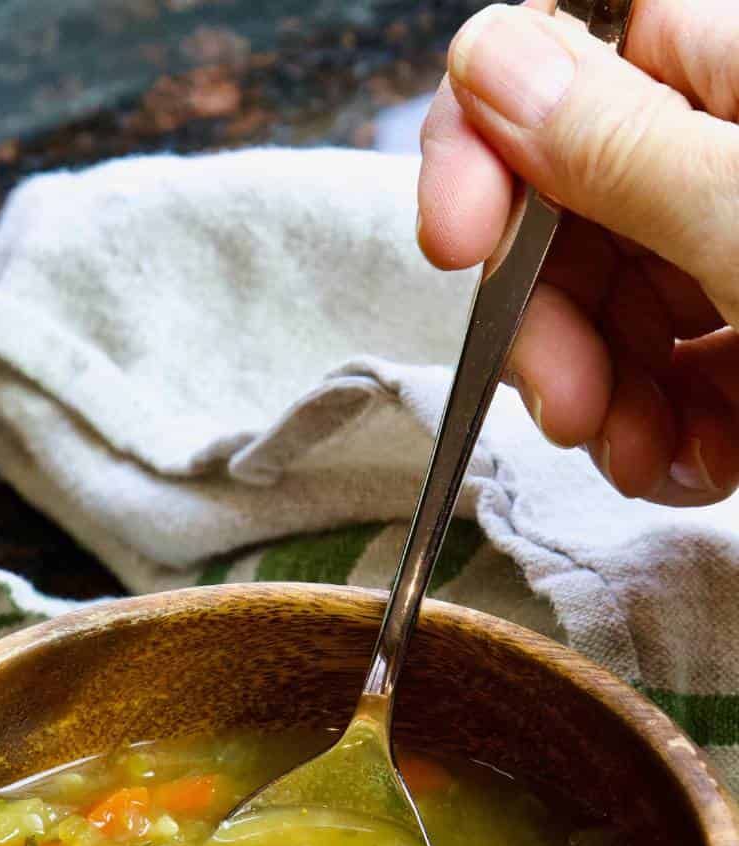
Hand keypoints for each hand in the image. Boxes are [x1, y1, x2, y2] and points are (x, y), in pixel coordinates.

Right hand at [418, 0, 738, 503]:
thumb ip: (619, 145)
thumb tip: (486, 59)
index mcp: (735, 77)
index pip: (566, 61)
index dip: (487, 146)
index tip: (453, 241)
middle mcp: (724, 161)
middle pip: (569, 213)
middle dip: (548, 324)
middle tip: (568, 404)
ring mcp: (738, 261)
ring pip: (605, 313)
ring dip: (603, 405)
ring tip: (646, 457)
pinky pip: (666, 382)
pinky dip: (664, 438)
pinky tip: (699, 467)